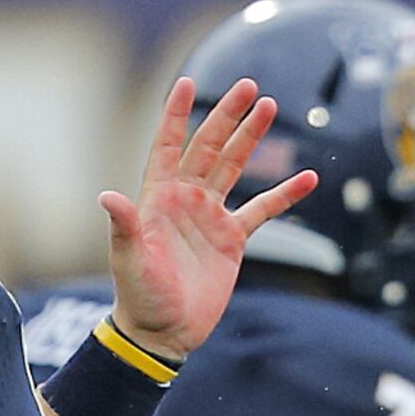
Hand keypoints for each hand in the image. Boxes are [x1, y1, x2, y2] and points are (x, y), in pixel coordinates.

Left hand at [98, 78, 320, 357]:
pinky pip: (262, 210)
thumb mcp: (130, 260)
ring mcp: (210, 217)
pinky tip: (307, 177)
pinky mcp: (231, 239)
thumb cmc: (139, 296)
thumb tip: (107, 197)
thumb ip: (124, 226)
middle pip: (208, 147)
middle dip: (227, 116)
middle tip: (248, 85)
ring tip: (269, 107)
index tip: (187, 83)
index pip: (168, 147)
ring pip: (234, 167)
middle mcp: (185, 200)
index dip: (176, 116)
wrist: (163, 332)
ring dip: (251, 139)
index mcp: (158, 198)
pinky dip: (284, 195)